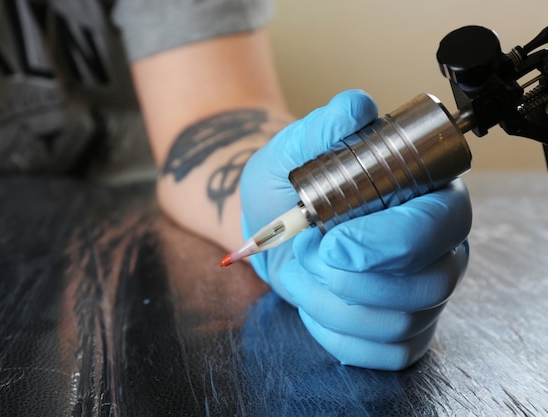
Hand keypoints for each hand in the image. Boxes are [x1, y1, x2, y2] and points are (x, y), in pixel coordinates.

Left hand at [240, 90, 471, 369]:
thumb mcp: (289, 153)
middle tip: (307, 256)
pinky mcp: (403, 330)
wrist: (272, 226)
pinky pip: (385, 353)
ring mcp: (424, 292)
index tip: (332, 242)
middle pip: (430, 283)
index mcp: (426, 194)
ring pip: (401, 322)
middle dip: (354, 279)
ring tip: (305, 271)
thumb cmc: (288, 187)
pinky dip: (337, 333)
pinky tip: (316, 302)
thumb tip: (356, 107)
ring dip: (334, 303)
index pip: (438, 225)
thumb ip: (321, 127)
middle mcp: (438, 246)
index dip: (388, 241)